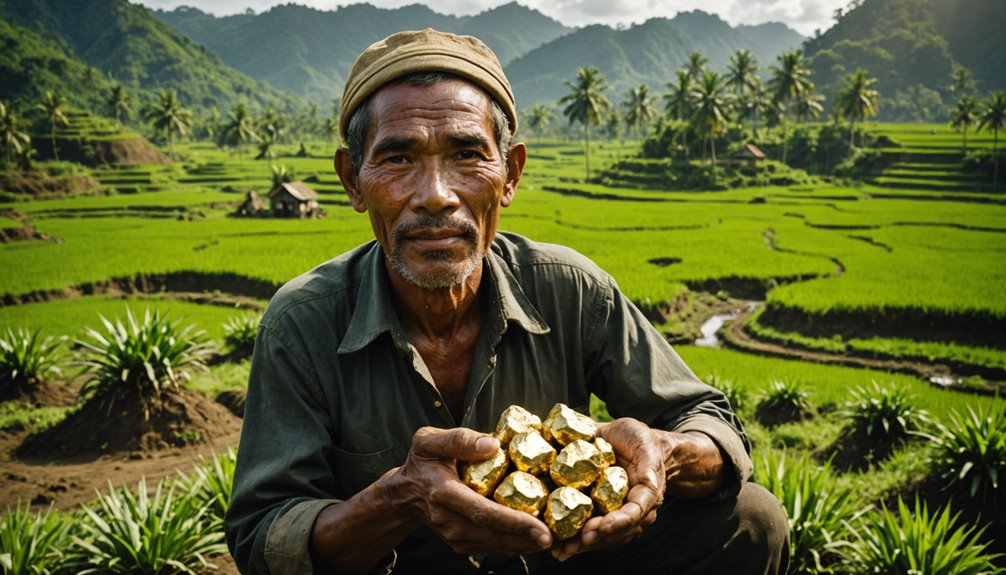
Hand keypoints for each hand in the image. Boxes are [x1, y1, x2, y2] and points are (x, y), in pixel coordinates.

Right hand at [393, 426, 552, 554]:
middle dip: (524, 538)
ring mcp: (453, 535)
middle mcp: (448, 519)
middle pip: (491, 534)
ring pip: (493, 545)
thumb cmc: (422, 462)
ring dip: (522, 545)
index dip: (512, 521)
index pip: (481, 511)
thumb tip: (493, 445)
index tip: (539, 526)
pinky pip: (490, 547)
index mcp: (443, 492)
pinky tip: (533, 539)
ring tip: (550, 540)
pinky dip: (513, 545)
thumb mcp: (429, 441)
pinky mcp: (460, 543)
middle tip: (552, 538)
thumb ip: (459, 439)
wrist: (403, 494)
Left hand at [553, 418, 665, 560]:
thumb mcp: (646, 446)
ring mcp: (616, 511)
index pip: (633, 514)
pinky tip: (558, 543)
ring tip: (562, 550)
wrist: (634, 441)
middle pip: (614, 532)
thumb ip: (648, 464)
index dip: (616, 523)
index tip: (599, 527)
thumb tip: (649, 479)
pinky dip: (575, 536)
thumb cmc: (641, 442)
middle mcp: (631, 509)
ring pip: (601, 535)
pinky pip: (590, 526)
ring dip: (581, 544)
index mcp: (646, 495)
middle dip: (594, 539)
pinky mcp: (600, 508)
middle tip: (573, 543)